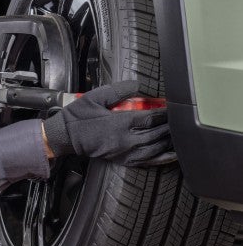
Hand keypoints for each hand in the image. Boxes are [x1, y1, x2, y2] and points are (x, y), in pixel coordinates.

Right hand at [43, 80, 175, 166]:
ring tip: (179, 133)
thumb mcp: (95, 97)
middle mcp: (126, 140)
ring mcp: (125, 152)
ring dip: (169, 141)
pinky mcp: (123, 160)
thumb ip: (118, 90)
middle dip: (170, 126)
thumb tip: (138, 84)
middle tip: (180, 119)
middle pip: (157, 133)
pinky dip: (163, 158)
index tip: (172, 107)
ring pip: (156, 148)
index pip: (151, 117)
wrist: (65, 136)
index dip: (165, 113)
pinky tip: (172, 154)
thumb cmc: (78, 116)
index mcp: (120, 122)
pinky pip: (148, 161)